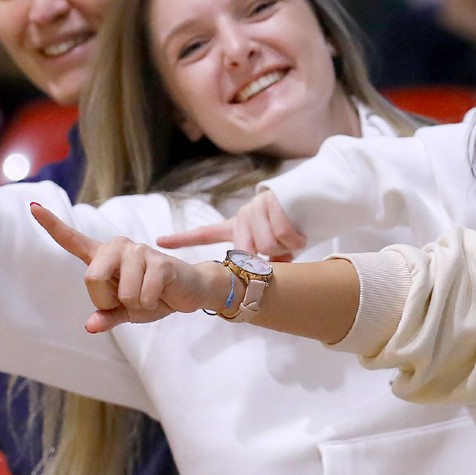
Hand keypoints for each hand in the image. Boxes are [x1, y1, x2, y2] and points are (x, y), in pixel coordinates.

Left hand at [31, 203, 229, 331]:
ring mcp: (139, 251)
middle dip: (107, 300)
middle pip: (92, 278)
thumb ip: (106, 316)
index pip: (73, 240)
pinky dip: (149, 304)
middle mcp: (118, 247)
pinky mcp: (159, 262)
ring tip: (146, 295)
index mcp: (103, 257)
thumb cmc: (152, 297)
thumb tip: (90, 326)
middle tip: (126, 300)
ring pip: (120, 291)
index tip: (33, 206)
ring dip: (133, 304)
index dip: (52, 225)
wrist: (189, 292)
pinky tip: (159, 295)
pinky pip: (141, 295)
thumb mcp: (125, 311)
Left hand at [156, 185, 305, 259]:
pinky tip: (300, 235)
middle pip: (247, 253)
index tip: (158, 242)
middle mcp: (243, 214)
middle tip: (284, 254)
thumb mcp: (275, 246)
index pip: (206, 233)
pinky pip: (283, 234)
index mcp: (238, 225)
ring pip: (266, 246)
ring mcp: (257, 206)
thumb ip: (262, 261)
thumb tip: (259, 277)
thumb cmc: (296, 227)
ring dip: (286, 249)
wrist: (316, 197)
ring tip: (293, 238)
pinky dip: (296, 241)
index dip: (182, 239)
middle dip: (269, 259)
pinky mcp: (274, 202)